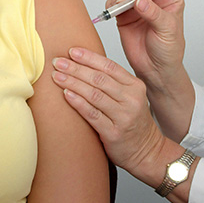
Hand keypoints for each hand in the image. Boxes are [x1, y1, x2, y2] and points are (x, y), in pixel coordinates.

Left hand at [52, 48, 165, 171]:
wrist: (147, 151)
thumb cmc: (133, 123)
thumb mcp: (130, 98)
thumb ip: (113, 84)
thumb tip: (83, 66)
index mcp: (135, 86)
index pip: (110, 66)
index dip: (89, 57)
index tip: (72, 51)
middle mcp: (131, 100)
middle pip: (100, 79)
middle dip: (76, 68)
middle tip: (58, 62)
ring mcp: (124, 117)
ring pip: (94, 94)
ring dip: (73, 83)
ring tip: (57, 76)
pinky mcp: (114, 133)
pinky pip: (92, 114)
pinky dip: (78, 103)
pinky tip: (66, 95)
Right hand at [106, 0, 186, 88]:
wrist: (156, 69)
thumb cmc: (168, 50)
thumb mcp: (167, 30)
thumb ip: (155, 14)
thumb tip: (141, 1)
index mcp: (170, 0)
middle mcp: (154, 1)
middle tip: (124, 0)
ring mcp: (138, 7)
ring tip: (117, 5)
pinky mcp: (125, 16)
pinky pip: (115, 4)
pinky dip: (111, 4)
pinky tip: (111, 9)